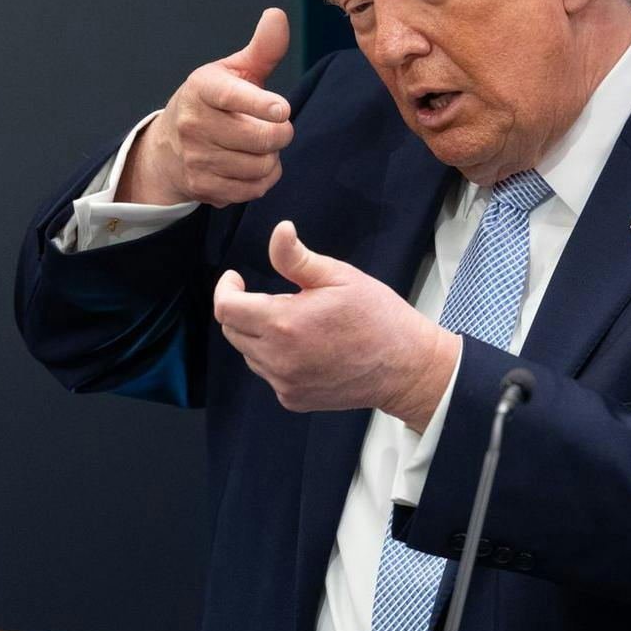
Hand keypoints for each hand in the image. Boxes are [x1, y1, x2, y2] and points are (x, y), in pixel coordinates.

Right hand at [118, 8, 293, 206]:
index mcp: (203, 88)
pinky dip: (263, 180)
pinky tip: (255, 165)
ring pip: (259, 166)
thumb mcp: (232, 72)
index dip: (260, 104)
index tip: (282, 110)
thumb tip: (277, 16)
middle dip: (281, 133)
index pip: (232, 96)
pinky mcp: (203, 187)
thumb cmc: (212, 102)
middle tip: (279, 126)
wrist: (169, 147)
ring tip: (263, 146)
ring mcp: (196, 158)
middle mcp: (194, 124)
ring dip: (272, 158)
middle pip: (259, 138)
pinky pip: (252, 190)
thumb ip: (261, 49)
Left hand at [213, 221, 459, 429]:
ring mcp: (285, 382)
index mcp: (284, 323)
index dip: (225, 288)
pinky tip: (305, 347)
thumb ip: (297, 258)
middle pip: (232, 331)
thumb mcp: (339, 276)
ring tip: (293, 322)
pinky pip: (269, 374)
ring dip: (258, 335)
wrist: (405, 367)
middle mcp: (278, 358)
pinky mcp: (293, 399)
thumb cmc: (377, 316)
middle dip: (240, 310)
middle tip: (268, 297)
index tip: (236, 279)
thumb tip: (279, 231)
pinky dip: (275, 358)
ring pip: (249, 354)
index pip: (226, 308)